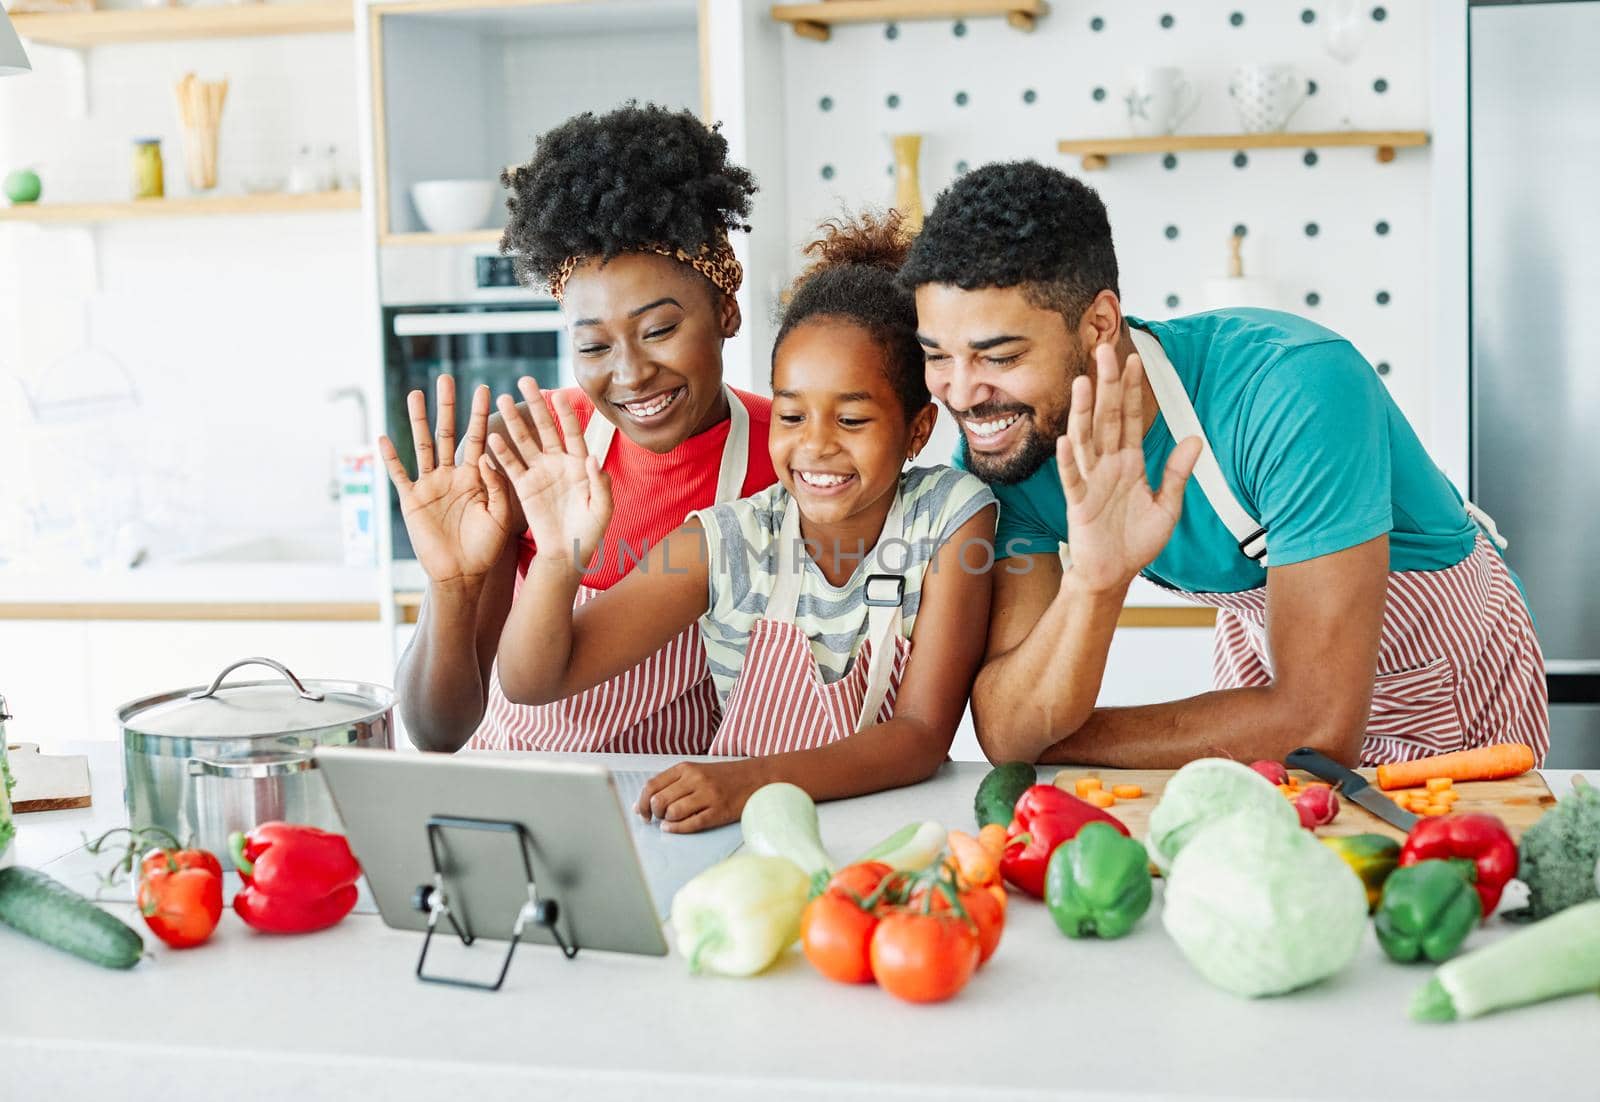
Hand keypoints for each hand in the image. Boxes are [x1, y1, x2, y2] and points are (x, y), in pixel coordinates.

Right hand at [378, 375, 512, 588]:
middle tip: (445, 378)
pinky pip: (400, 475)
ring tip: (416, 394)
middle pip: (448, 433)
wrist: (463, 574)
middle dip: (447, 406)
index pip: (478, 438)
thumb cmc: (486, 547)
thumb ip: (497, 486)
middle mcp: (451, 475)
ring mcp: (430, 485)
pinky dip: (391, 457)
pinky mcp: (412, 500)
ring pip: (423, 446)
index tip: (486, 389)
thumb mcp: (500, 515)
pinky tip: (383, 437)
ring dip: (418, 421)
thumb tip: (488, 455)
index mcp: (475, 477)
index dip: (480, 415)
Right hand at [486, 379, 611, 571]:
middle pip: (546, 428)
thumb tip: (591, 457)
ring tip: (502, 399)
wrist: (567, 552)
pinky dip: (502, 452)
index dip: (566, 414)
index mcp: (579, 463)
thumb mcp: (602, 509)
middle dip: (536, 405)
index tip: (559, 394)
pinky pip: (512, 466)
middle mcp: (558, 462)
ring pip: (525, 441)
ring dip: (514, 421)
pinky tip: (492, 437)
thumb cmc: (590, 531)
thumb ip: (599, 484)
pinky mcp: (524, 486)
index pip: (572, 432)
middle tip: (525, 381)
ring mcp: (540, 472)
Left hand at [635, 760, 764, 833]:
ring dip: (666, 821)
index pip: (651, 786)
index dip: (641, 802)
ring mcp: (708, 795)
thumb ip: (671, 784)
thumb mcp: (697, 771)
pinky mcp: (718, 811)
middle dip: (653, 814)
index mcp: (686, 768)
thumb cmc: (724, 777)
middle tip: (658, 818)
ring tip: (670, 821)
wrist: (758, 777)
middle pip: (658, 801)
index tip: (641, 812)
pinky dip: (677, 829)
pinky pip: (690, 824)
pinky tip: (673, 828)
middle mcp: (695, 779)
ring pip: (672, 813)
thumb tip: (641, 805)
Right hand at [1057, 344, 1201, 594]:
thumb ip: (1177, 472)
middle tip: (1104, 350)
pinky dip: (1068, 460)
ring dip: (1083, 412)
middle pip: (1106, 417)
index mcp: (1129, 462)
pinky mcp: (1078, 504)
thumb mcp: (1167, 506)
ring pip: (1086, 440)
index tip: (1134, 359)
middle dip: (1106, 384)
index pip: (1130, 417)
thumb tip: (1196, 438)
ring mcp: (1090, 482)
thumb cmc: (1136, 542)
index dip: (1132, 389)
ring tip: (1083, 382)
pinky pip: (1072, 479)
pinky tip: (1066, 439)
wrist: (1114, 575)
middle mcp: (1107, 465)